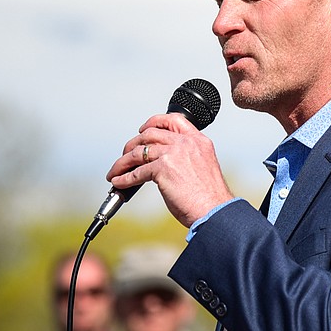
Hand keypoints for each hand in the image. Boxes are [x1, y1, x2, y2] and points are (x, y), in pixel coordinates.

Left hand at [107, 113, 234, 226]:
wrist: (214, 210)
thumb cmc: (210, 197)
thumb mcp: (202, 167)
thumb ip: (186, 158)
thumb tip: (162, 163)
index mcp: (198, 141)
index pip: (173, 120)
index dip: (154, 122)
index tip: (143, 129)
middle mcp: (186, 143)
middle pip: (150, 134)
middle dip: (133, 144)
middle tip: (125, 155)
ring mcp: (174, 154)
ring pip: (138, 152)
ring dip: (122, 162)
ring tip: (115, 172)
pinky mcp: (163, 169)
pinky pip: (136, 172)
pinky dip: (124, 178)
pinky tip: (119, 183)